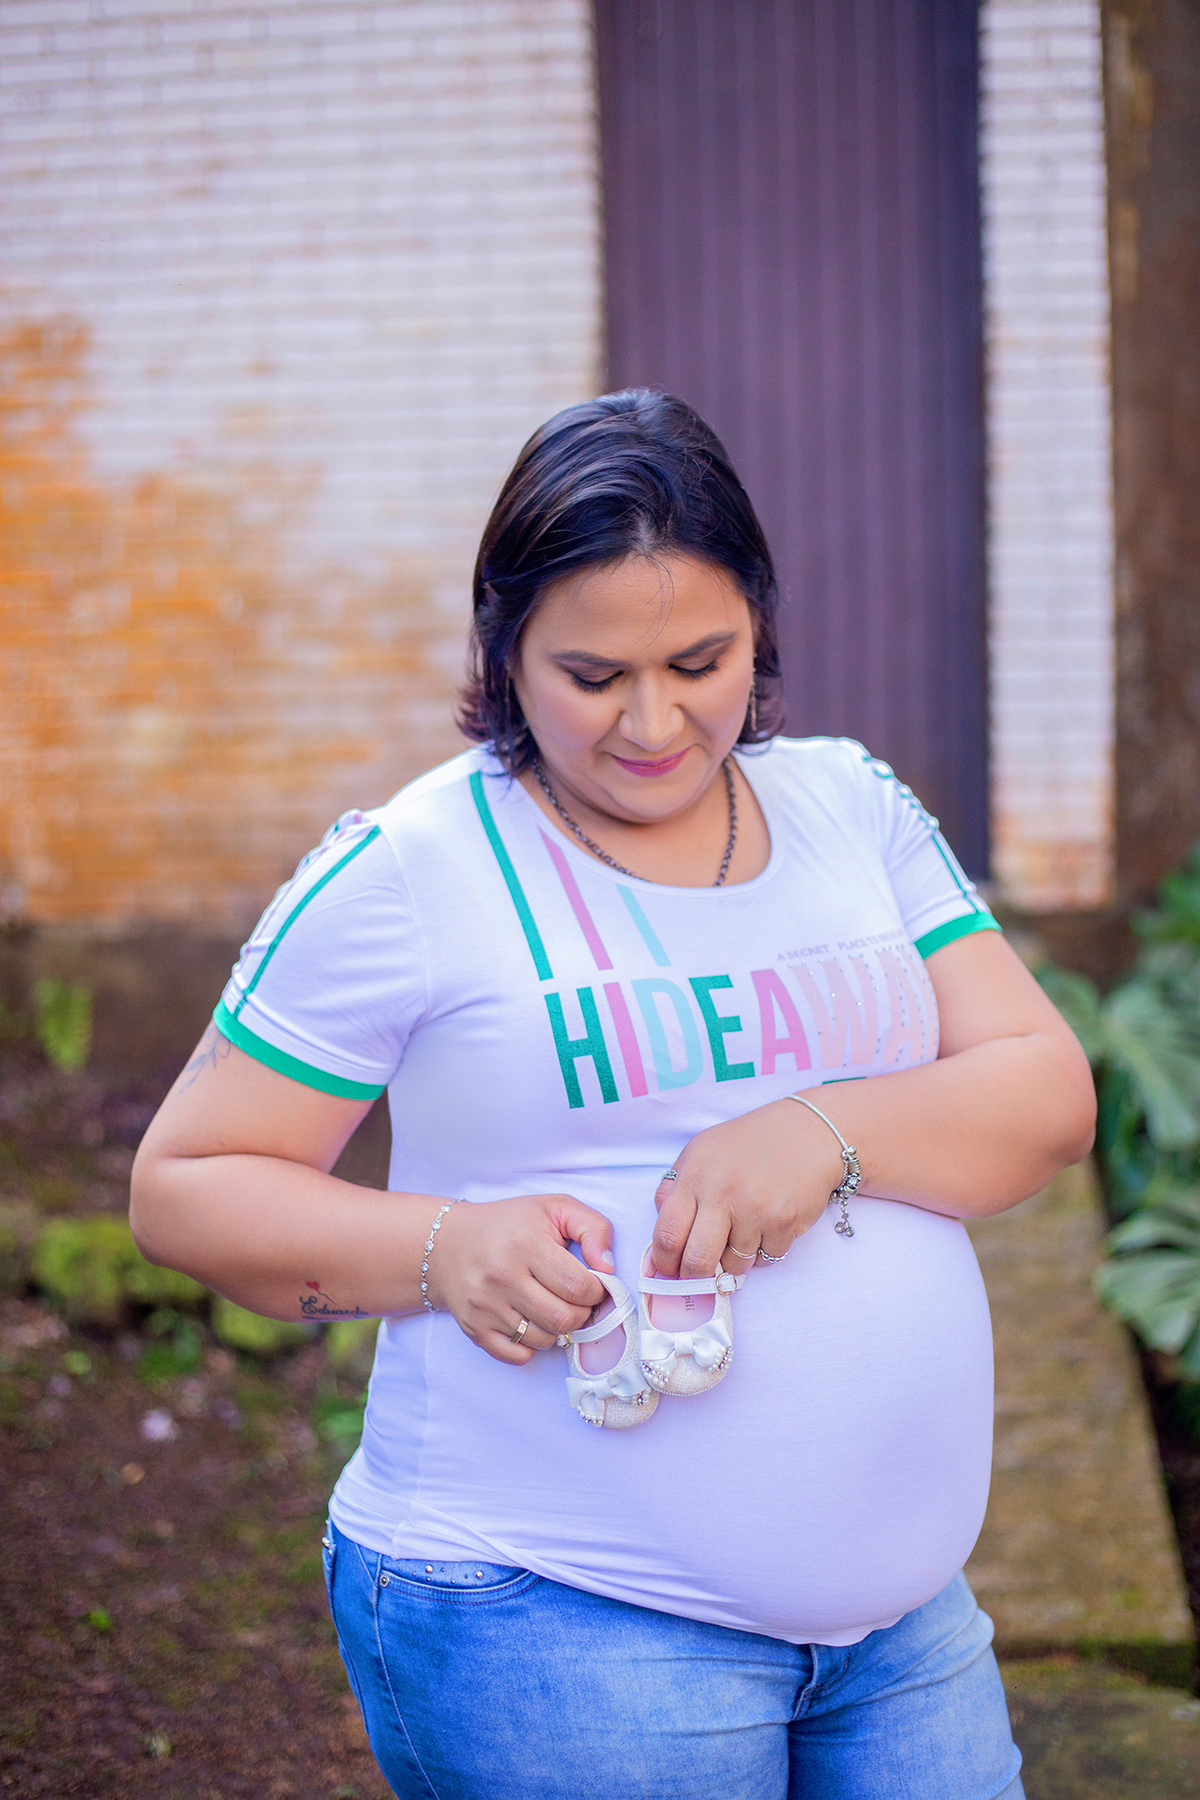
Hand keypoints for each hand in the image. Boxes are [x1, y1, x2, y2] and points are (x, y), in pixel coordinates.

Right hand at [426, 1194, 613, 1365]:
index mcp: (525, 1245)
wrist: (447, 1244)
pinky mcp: (475, 1329)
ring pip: (545, 1340)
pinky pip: (519, 1355)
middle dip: (582, 1313)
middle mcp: (502, 1277)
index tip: (592, 1283)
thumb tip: (608, 1268)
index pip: (579, 1287)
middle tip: (576, 1299)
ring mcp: (486, 1307)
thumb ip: (593, 1228)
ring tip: (552, 1305)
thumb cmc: (509, 1224)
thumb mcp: (554, 1208)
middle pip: (565, 1319)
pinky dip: (533, 1345)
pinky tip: (531, 1321)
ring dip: (558, 1328)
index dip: (596, 1290)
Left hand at [650, 1099, 846, 1279]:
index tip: (668, 1269)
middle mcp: (722, 1193)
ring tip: (741, 1234)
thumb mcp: (701, 1151)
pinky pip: (766, 1259)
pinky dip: (764, 1251)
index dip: (663, 1262)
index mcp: (695, 1174)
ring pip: (733, 1266)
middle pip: (697, 1261)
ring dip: (734, 1261)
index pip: (666, 1234)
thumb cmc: (749, 1143)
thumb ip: (673, 1188)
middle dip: (694, 1277)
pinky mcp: (784, 1222)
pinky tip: (767, 1225)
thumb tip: (658, 1228)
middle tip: (698, 1276)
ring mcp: (755, 1210)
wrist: (807, 1132)